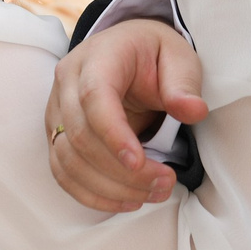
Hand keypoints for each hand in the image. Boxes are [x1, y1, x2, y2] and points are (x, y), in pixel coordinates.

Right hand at [48, 18, 206, 212]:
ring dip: (110, 187)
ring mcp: (57, 110)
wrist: (127, 49)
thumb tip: (193, 111)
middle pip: (80, 136)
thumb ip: (184, 83)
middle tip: (165, 183)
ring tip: (152, 194)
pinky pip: (64, 172)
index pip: (94, 97)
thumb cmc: (152, 54)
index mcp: (98, 57)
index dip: (113, 134)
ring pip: (69, 161)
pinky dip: (92, 194)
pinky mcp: (58, 135)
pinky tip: (127, 200)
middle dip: (122, 171)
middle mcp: (68, 83)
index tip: (139, 162)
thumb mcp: (178, 58)